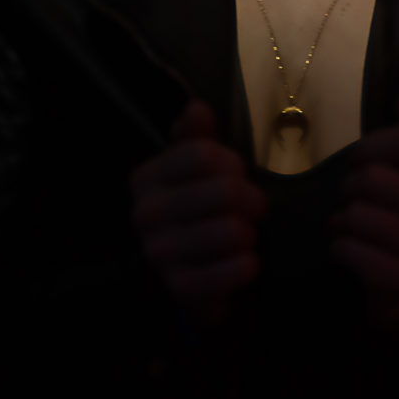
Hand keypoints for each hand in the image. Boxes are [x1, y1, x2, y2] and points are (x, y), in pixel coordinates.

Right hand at [130, 98, 268, 329]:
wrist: (174, 277)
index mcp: (147, 178)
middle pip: (225, 191)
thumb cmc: (189, 212)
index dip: (231, 163)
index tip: (236, 174)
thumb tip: (197, 108)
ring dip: (250, 234)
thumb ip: (194, 137)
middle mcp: (146, 214)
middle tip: (252, 209)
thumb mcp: (188, 169)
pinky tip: (246, 263)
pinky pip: (230, 273)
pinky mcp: (180, 289)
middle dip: (252, 199)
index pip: (202, 154)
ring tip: (244, 236)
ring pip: (232, 231)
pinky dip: (247, 266)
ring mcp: (160, 254)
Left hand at [327, 85, 398, 330]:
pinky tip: (345, 248)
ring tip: (348, 224)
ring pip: (359, 215)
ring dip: (342, 219)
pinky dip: (340, 247)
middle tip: (352, 198)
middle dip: (350, 187)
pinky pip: (355, 253)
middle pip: (375, 178)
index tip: (358, 159)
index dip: (371, 146)